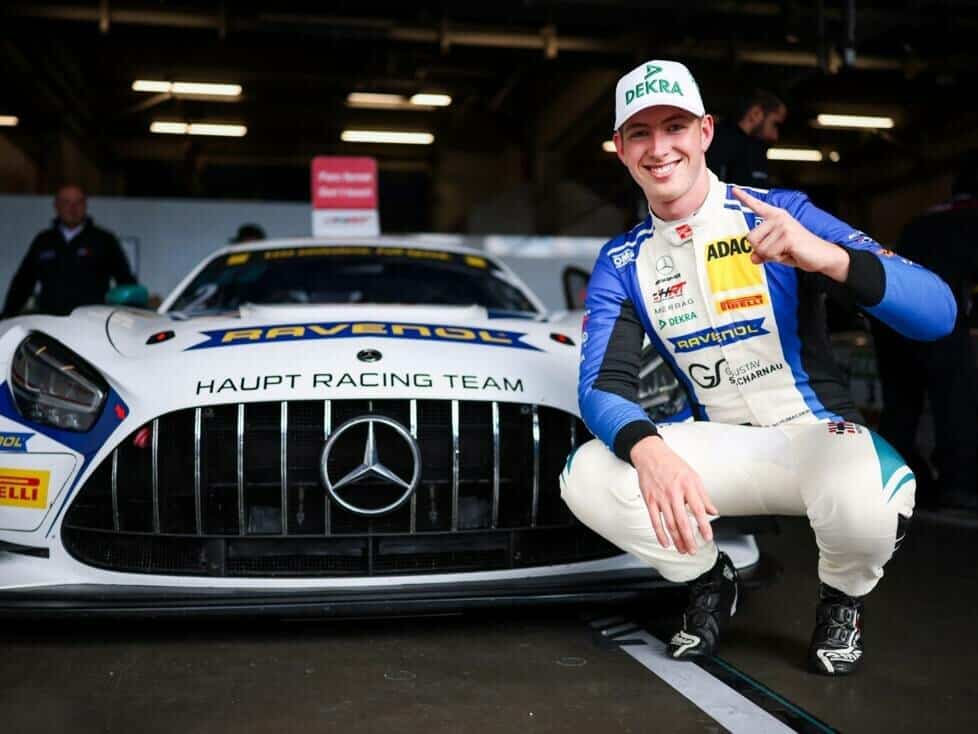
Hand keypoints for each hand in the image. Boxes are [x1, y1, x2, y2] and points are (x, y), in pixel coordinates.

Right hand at [630, 436, 716, 553]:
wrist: (651, 454)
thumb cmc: (673, 464)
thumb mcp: (693, 476)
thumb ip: (703, 496)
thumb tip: (714, 511)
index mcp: (688, 485)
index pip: (698, 509)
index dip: (704, 525)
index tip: (707, 537)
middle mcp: (674, 492)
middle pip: (682, 520)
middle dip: (688, 538)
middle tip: (693, 550)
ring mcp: (660, 497)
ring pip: (669, 523)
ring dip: (676, 539)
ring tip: (682, 550)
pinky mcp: (650, 500)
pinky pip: (654, 520)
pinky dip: (660, 534)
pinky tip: (665, 543)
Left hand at [731, 187, 850, 281]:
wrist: (822, 256)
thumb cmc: (799, 251)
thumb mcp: (776, 251)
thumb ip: (762, 253)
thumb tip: (753, 258)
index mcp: (776, 217)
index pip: (758, 206)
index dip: (745, 198)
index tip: (734, 189)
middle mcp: (778, 218)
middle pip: (751, 239)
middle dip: (762, 250)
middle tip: (781, 249)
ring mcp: (783, 226)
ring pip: (760, 249)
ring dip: (771, 256)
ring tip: (787, 250)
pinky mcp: (788, 237)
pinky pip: (769, 254)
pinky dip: (778, 259)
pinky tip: (791, 252)